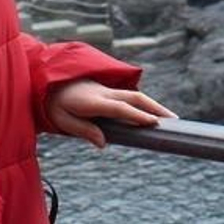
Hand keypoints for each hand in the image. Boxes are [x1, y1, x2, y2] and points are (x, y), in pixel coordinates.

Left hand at [44, 80, 176, 148]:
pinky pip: (130, 96)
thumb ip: (84, 130)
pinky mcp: (108, 89)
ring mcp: (107, 89)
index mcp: (94, 101)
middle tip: (174, 121)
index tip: (154, 123)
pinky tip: (153, 113)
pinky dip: (144, 103)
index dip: (137, 115)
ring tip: (170, 118)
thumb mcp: (63, 120)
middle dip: (155, 108)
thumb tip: (104, 143)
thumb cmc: (55, 103)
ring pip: (135, 95)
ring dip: (154, 105)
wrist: (49, 80)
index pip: (120, 108)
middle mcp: (104, 92)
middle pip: (135, 98)